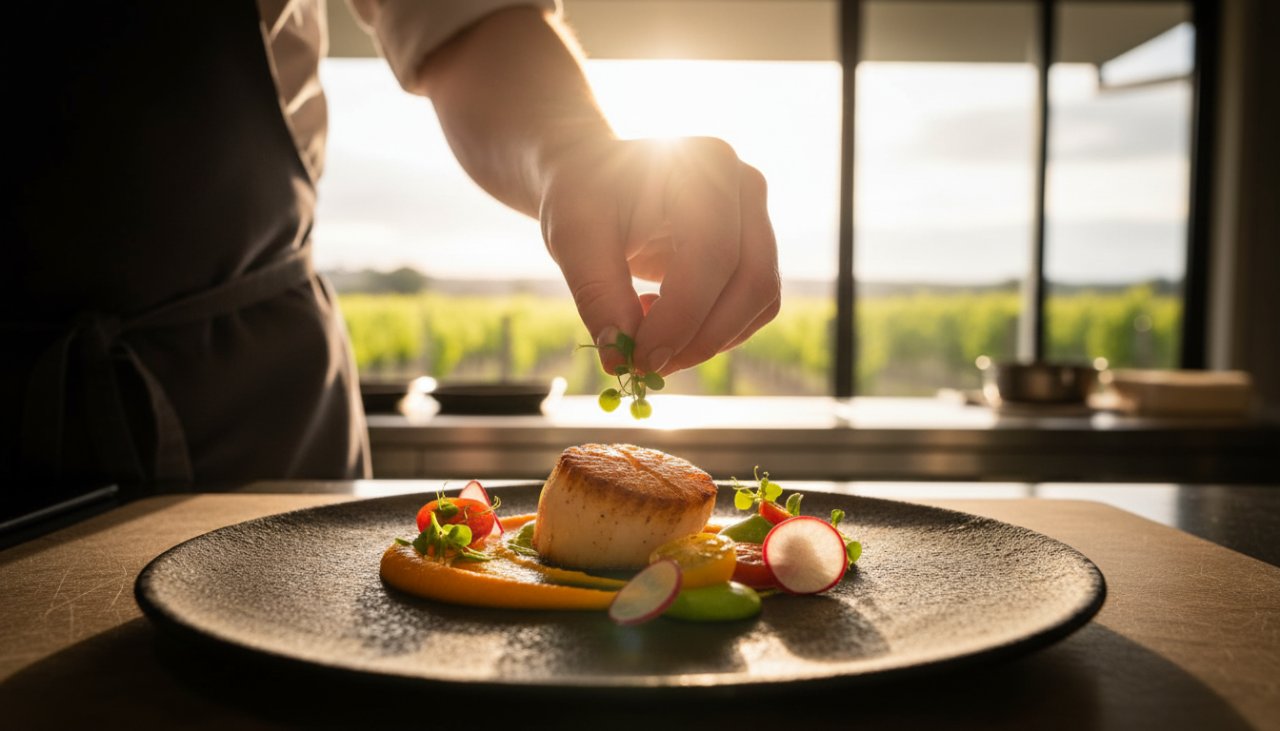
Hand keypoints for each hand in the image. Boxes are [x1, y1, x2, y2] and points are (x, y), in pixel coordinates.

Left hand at [540, 136, 779, 375]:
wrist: (594, 179)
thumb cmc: (583, 195)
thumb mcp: (573, 235)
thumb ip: (597, 294)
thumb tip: (619, 358)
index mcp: (707, 166)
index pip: (714, 256)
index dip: (681, 318)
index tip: (638, 359)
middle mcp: (745, 189)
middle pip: (752, 282)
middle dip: (701, 338)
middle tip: (648, 366)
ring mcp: (757, 221)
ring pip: (758, 303)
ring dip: (707, 341)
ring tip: (646, 334)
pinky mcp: (753, 254)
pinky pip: (750, 310)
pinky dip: (710, 333)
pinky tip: (661, 322)